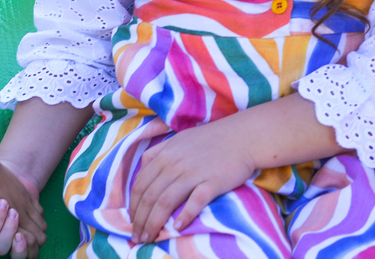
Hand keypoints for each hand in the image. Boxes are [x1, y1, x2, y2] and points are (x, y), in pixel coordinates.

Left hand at [129, 120, 257, 243]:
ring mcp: (193, 173)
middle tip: (138, 237)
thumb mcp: (177, 140)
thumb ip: (157, 154)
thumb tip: (141, 172)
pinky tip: (177, 228)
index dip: (133, 206)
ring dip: (154, 223)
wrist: (241, 137)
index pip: (140, 184)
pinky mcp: (212, 182)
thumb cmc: (209, 139)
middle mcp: (174, 164)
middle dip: (140, 220)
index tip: (132, 221)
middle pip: (150, 196)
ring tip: (150, 238)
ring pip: (165, 201)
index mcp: (164, 155)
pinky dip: (184, 216)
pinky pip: (194, 202)